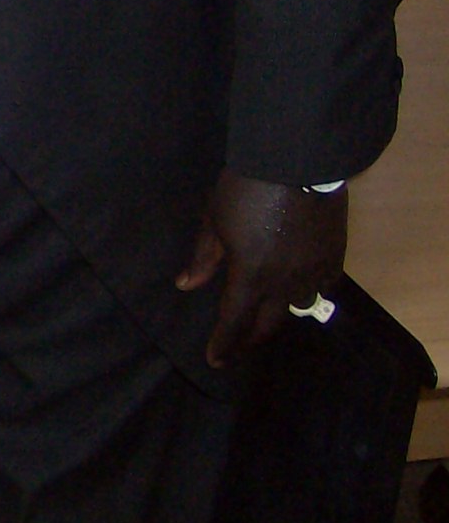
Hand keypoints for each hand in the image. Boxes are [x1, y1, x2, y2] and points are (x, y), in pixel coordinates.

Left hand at [176, 169, 347, 367]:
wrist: (297, 161)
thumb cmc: (246, 188)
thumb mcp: (214, 221)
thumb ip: (204, 258)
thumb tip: (186, 285)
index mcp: (251, 276)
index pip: (235, 321)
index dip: (224, 344)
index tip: (215, 360)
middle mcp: (286, 283)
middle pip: (269, 323)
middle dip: (251, 337)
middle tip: (238, 343)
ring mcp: (315, 271)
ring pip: (298, 305)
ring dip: (280, 312)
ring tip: (267, 312)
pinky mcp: (336, 256)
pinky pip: (322, 285)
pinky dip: (307, 290)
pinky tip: (298, 287)